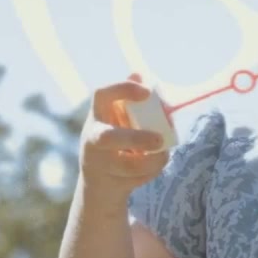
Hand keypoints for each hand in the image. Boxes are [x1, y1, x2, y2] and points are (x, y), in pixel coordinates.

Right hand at [77, 74, 169, 200]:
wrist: (99, 184)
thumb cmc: (115, 143)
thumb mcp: (118, 119)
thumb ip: (129, 99)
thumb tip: (139, 73)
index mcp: (96, 116)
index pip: (101, 95)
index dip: (122, 89)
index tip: (147, 92)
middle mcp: (92, 139)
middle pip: (107, 138)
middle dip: (135, 139)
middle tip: (159, 139)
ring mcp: (99, 164)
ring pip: (126, 165)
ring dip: (151, 161)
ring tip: (164, 154)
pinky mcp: (109, 183)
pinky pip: (134, 179)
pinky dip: (151, 171)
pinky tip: (156, 164)